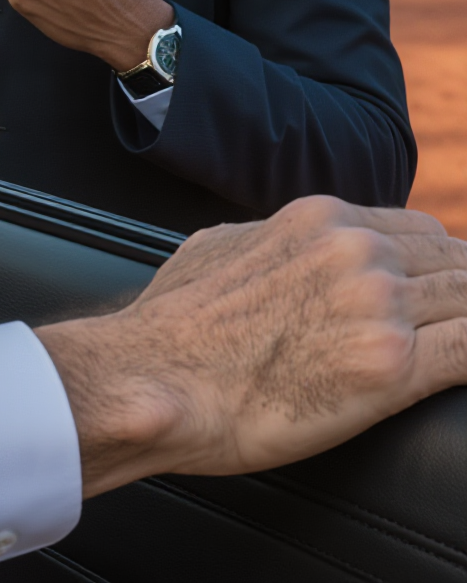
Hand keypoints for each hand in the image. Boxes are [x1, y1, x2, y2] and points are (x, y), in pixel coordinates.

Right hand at [35, 198, 466, 496]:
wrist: (156, 374)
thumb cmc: (177, 324)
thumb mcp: (223, 246)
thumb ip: (278, 241)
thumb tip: (294, 248)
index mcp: (320, 218)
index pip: (422, 232)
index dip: (438, 267)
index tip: (441, 296)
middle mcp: (356, 249)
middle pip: (456, 265)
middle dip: (460, 297)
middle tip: (452, 328)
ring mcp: (377, 303)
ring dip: (466, 325)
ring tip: (456, 348)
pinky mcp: (391, 365)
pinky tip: (463, 371)